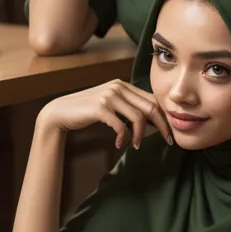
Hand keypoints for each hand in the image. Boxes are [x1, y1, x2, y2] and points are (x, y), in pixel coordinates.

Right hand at [39, 79, 172, 148]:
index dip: (163, 116)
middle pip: (150, 107)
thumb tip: (153, 121)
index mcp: (123, 85)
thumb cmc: (88, 111)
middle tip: (167, 140)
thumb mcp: (111, 104)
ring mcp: (109, 96)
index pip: (151, 99)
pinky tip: (120, 144)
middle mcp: (118, 87)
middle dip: (162, 125)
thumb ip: (128, 107)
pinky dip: (123, 137)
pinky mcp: (100, 108)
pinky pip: (121, 125)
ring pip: (138, 117)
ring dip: (140, 135)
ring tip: (136, 145)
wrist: (61, 112)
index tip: (169, 131)